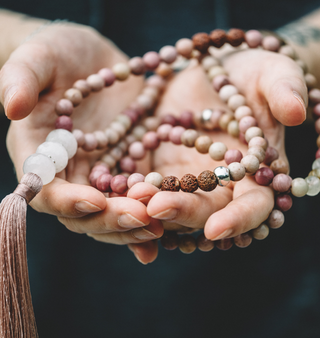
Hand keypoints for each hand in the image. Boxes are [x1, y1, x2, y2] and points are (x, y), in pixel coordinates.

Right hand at [0, 22, 162, 262]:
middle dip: (110, 219)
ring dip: (134, 223)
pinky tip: (168, 222)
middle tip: (140, 218)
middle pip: (84, 213)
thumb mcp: (39, 56)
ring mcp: (101, 172)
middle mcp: (71, 172)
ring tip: (158, 226)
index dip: (68, 202)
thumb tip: (11, 106)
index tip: (95, 201)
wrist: (91, 59)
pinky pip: (137, 195)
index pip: (47, 190)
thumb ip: (22, 77)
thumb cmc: (57, 54)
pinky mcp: (128, 166)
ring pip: (113, 211)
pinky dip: (151, 210)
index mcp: (42, 154)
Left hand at [126, 47, 306, 245]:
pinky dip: (127, 193)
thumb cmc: (250, 73)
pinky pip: (142, 187)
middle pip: (203, 211)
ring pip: (168, 205)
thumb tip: (295, 112)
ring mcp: (185, 181)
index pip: (252, 207)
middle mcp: (218, 186)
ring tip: (129, 195)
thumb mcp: (270, 73)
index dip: (237, 220)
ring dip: (147, 207)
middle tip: (156, 206)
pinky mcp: (158, 169)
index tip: (215, 229)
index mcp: (252, 174)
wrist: (212, 72)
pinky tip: (111, 188)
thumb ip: (283, 90)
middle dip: (181, 212)